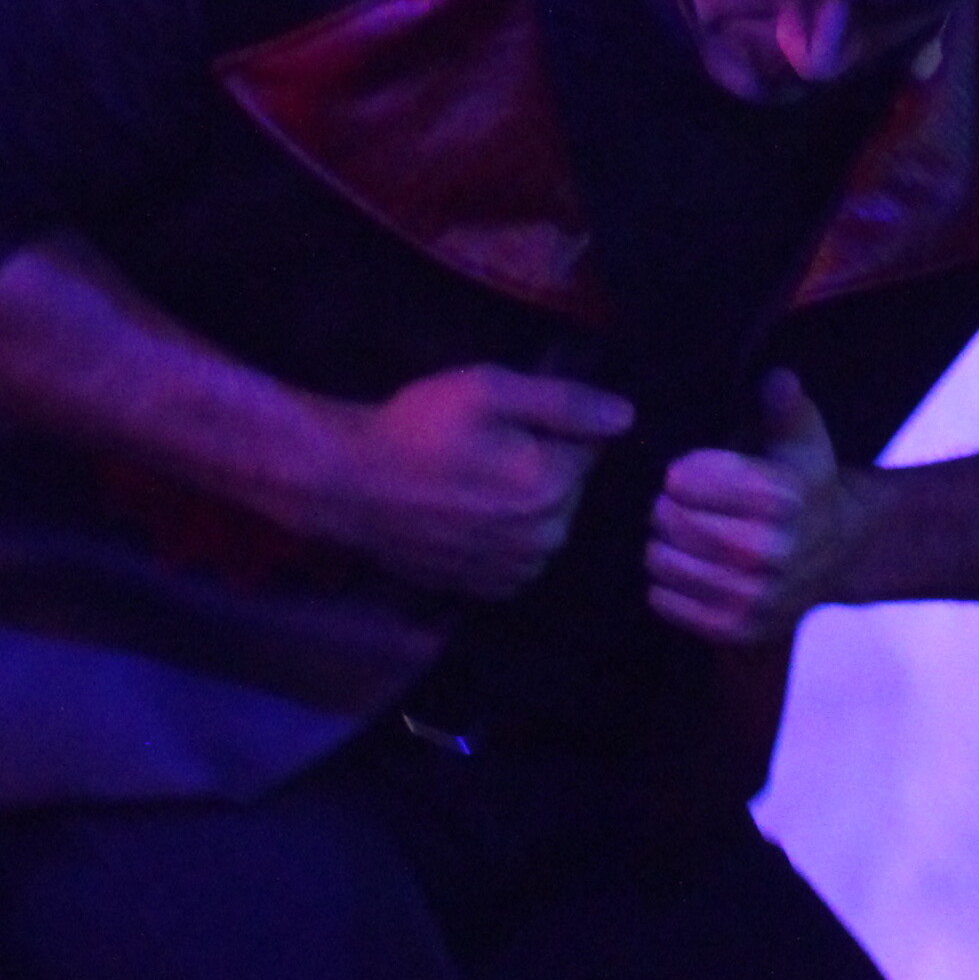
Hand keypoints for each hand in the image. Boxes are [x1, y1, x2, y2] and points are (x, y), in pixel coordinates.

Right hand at [312, 364, 634, 599]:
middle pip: (571, 488)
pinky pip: (523, 552)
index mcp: (553, 486)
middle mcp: (547, 537)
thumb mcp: (487, 390)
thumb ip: (564, 403)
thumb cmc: (418, 429)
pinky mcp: (492, 589)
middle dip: (543, 466)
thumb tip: (627, 417)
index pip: (590, 447)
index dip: (553, 427)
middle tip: (485, 448)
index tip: (509, 421)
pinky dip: (507, 535)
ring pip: (547, 522)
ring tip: (473, 482)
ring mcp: (520, 570)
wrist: (351, 487)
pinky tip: (468, 515)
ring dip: (525, 502)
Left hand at [647, 372, 874, 645]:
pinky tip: (683, 566)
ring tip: (676, 534)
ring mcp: (756, 596)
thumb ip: (787, 408)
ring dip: (661, 544)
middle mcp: (772, 552)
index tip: (686, 473)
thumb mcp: (803, 439)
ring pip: (665, 562)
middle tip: (673, 505)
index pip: (688, 480)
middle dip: (664, 508)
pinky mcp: (738, 629)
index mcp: (784, 499)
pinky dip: (664, 583)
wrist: (840, 550)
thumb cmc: (805, 484)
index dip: (681, 474)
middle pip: (673, 522)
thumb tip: (778, 378)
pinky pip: (667, 602)